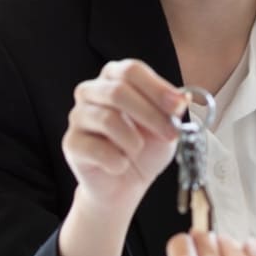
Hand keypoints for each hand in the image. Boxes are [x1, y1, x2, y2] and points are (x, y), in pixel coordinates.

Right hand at [63, 59, 186, 214]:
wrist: (125, 184)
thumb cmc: (144, 149)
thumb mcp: (165, 127)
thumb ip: (172, 112)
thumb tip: (184, 98)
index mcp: (114, 78)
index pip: (131, 70)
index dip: (157, 88)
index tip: (179, 107)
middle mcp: (91, 91)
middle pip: (117, 92)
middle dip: (150, 115)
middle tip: (171, 135)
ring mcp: (77, 116)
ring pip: (108, 120)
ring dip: (133, 141)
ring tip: (137, 152)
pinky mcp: (71, 143)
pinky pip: (97, 149)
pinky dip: (117, 161)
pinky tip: (120, 165)